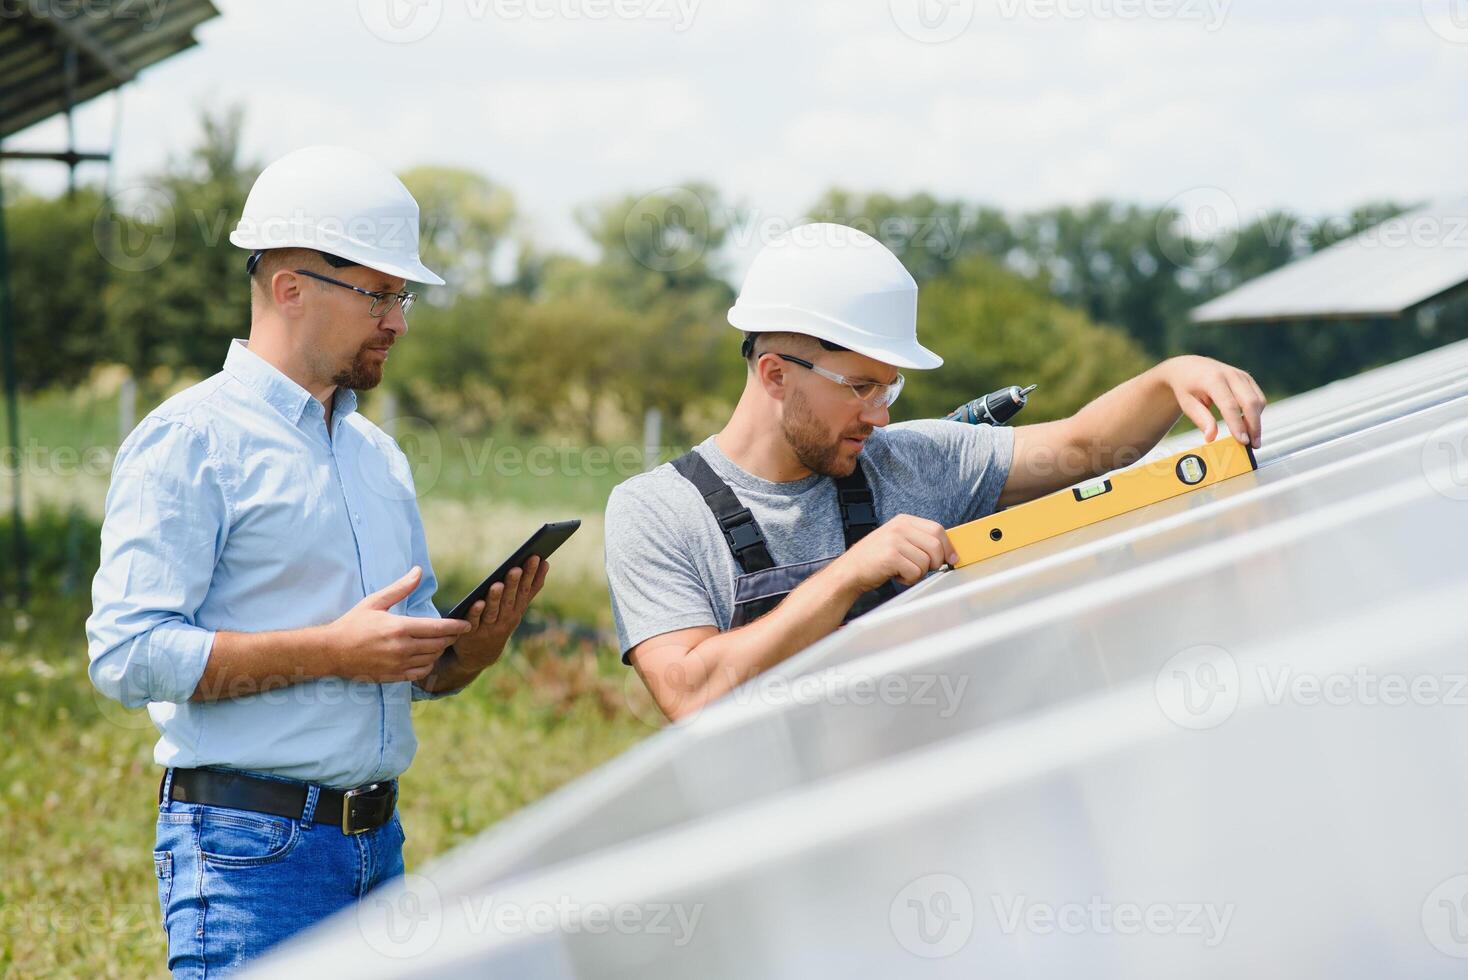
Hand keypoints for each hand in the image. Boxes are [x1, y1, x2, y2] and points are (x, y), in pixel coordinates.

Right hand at [327, 566, 470, 681]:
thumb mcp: (375, 601)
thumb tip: (418, 570)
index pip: (438, 628)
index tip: (467, 624)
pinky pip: (421, 672)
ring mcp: (398, 665)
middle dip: (451, 637)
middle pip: (439, 644)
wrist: (331, 651)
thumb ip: (400, 587)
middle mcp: (402, 648)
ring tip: (441, 640)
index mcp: (399, 628)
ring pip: (432, 658)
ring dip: (440, 649)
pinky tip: (427, 656)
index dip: (456, 626)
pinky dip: (429, 664)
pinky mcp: (394, 676)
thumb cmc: (353, 624)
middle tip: (457, 630)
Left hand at [452, 556, 550, 668]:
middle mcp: (505, 618)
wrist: (480, 654)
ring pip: (493, 611)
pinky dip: (476, 612)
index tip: (539, 558)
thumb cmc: (500, 622)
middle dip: (514, 584)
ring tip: (497, 584)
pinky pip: (474, 621)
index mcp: (517, 610)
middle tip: (516, 568)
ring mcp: (488, 626)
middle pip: (510, 600)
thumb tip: (544, 563)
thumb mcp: (516, 608)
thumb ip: (528, 589)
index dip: (533, 576)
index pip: (526, 591)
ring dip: (495, 598)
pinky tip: (477, 602)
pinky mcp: (470, 631)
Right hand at [832, 515, 957, 593]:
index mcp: (903, 520)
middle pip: (936, 545)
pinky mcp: (891, 556)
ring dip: (918, 573)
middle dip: (935, 562)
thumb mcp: (897, 541)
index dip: (948, 546)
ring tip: (902, 570)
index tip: (951, 558)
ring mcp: (894, 540)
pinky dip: (909, 579)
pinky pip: (915, 571)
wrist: (849, 571)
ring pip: (926, 561)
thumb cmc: (875, 559)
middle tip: (923, 568)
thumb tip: (948, 552)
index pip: (937, 529)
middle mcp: (899, 527)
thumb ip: (919, 541)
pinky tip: (896, 575)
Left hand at [1161, 355, 1266, 447]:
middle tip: (1253, 445)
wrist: (1189, 367)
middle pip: (1250, 402)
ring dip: (1257, 421)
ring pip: (1258, 400)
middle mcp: (1230, 375)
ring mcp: (1241, 375)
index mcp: (1213, 380)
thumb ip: (1201, 419)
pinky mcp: (1247, 378)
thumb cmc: (1186, 387)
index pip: (1230, 405)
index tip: (1243, 441)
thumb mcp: (1187, 403)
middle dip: (1254, 426)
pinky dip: (1256, 413)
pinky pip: (1258, 398)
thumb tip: (1211, 437)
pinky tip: (1248, 425)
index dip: (1238, 425)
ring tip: (1251, 439)